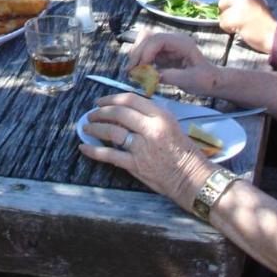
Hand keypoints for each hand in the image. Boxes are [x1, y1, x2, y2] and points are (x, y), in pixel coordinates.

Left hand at [78, 93, 213, 210]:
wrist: (192, 178)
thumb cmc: (184, 152)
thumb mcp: (171, 126)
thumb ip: (150, 117)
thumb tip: (124, 113)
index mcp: (161, 116)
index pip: (131, 100)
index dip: (112, 99)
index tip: (101, 101)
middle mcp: (151, 129)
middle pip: (119, 113)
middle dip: (101, 112)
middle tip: (91, 114)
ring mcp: (142, 147)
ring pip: (112, 132)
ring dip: (95, 128)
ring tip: (86, 127)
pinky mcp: (136, 165)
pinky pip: (109, 155)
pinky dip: (94, 151)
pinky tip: (84, 147)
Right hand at [127, 30, 219, 97]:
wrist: (210, 81)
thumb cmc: (205, 80)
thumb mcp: (192, 80)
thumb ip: (173, 77)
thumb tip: (152, 76)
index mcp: (182, 43)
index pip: (158, 40)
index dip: (146, 52)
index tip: (141, 68)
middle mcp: (172, 40)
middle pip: (147, 37)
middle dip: (137, 54)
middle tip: (131, 72)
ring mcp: (166, 46)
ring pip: (143, 41)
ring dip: (135, 55)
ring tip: (132, 72)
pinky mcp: (161, 53)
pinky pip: (144, 51)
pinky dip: (138, 60)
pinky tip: (138, 72)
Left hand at [217, 0, 276, 53]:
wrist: (272, 34)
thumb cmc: (264, 22)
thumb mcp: (257, 3)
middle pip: (222, 1)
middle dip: (225, 11)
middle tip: (234, 17)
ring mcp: (241, 7)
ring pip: (222, 13)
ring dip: (227, 21)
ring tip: (239, 24)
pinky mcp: (236, 19)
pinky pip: (223, 23)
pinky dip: (228, 28)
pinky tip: (238, 29)